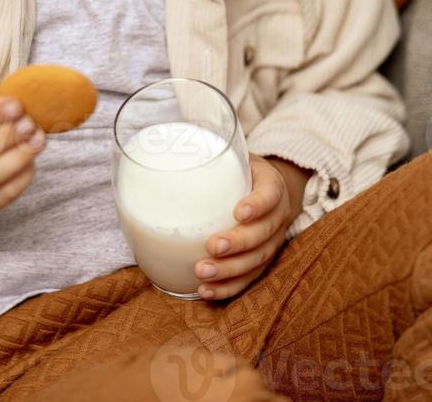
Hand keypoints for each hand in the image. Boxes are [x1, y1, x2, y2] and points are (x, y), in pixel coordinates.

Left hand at [194, 153, 291, 299]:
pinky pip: (248, 279)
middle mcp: (278, 216)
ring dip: (230, 271)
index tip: (238, 212)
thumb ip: (210, 156)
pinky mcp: (262, 261)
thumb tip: (165, 152)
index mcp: (272, 186)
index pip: (270, 195)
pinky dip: (228, 288)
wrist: (265, 189)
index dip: (258, 205)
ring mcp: (273, 242)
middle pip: (263, 234)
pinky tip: (206, 291)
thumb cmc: (239, 170)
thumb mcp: (232, 156)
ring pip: (257, 261)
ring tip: (202, 272)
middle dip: (238, 243)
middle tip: (212, 246)